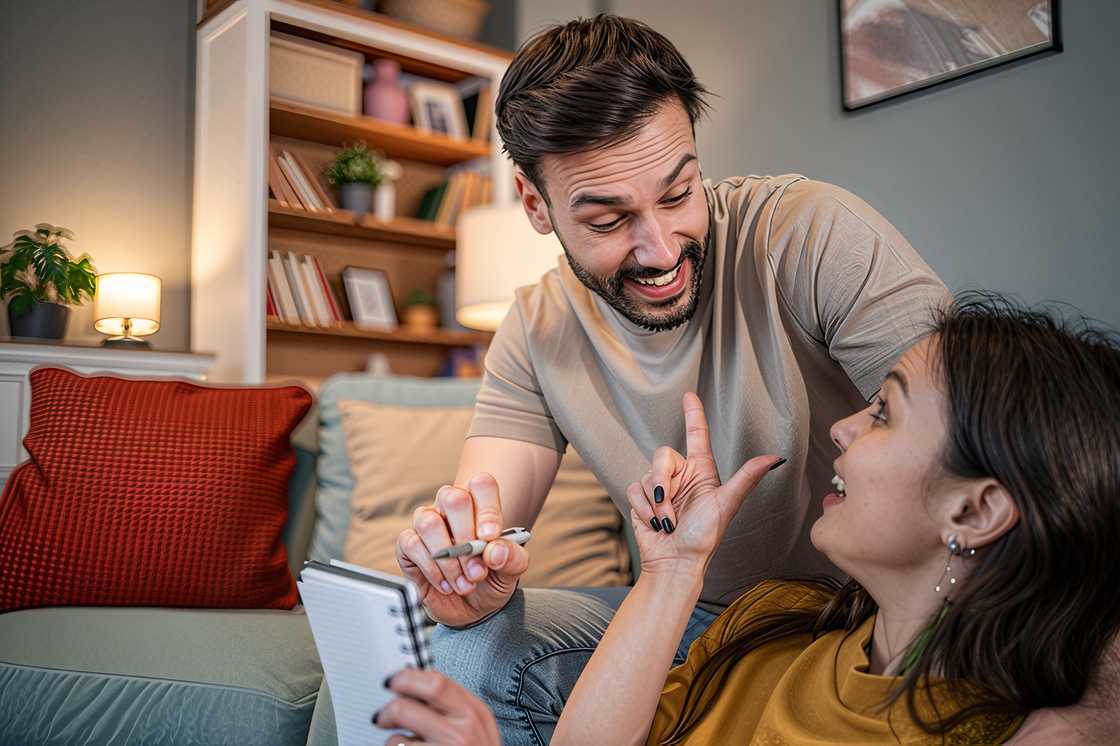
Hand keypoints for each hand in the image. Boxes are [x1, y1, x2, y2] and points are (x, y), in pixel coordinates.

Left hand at [375, 669, 499, 745]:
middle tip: (384, 715)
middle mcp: (462, 733)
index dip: (407, 678)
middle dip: (388, 709)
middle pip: (406, 707)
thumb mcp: (478, 727)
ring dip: (394, 743)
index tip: (395, 680)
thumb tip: (415, 684)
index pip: (435, 682)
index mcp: (475, 713)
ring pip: (396, 739)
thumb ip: (454, 706)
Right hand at [395, 473, 528, 626]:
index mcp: (480, 507)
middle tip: (478, 570)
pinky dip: (431, 569)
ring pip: (428, 522)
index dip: (487, 509)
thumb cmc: (490, 581)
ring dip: (449, 559)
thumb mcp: (512, 572)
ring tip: (464, 583)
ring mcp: (428, 525)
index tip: (490, 537)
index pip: (482, 485)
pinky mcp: (408, 546)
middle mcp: (451, 511)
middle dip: (466, 537)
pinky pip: (411, 544)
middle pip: (453, 498)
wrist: (471, 611)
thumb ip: (512, 557)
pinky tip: (445, 584)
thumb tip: (495, 550)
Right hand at [626, 392, 783, 575]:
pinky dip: (644, 508)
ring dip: (657, 502)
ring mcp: (661, 487)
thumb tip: (775, 458)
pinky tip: (655, 522)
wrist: (675, 562)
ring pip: (649, 475)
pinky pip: (635, 488)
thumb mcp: (726, 504)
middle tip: (673, 507)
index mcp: (702, 472)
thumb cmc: (704, 538)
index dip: (693, 413)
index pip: (697, 434)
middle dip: (664, 480)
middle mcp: (682, 476)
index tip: (689, 395)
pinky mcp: (642, 498)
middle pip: (663, 455)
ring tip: (669, 521)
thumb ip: (747, 478)